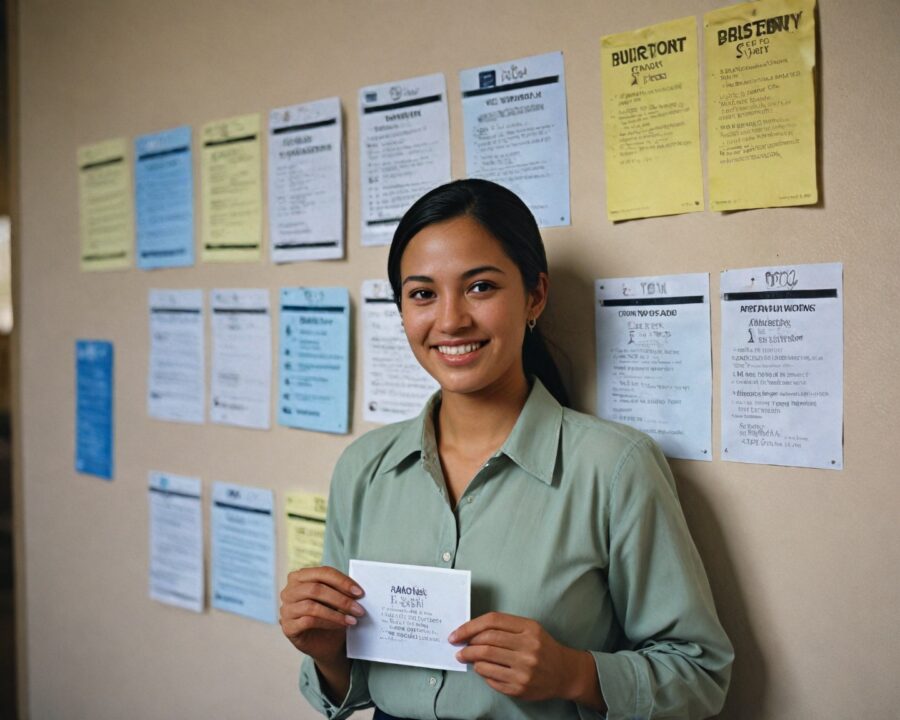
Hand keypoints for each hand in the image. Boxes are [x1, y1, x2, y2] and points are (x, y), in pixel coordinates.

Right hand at [279, 566, 364, 666]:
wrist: (324, 642)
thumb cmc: (330, 614)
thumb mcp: (336, 599)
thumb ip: (341, 590)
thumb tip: (356, 590)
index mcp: (301, 576)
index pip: (323, 572)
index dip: (342, 581)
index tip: (359, 592)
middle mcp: (289, 590)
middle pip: (316, 589)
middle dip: (341, 599)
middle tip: (359, 609)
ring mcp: (286, 609)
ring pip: (312, 606)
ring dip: (336, 614)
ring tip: (352, 620)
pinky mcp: (288, 627)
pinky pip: (308, 622)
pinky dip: (328, 623)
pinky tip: (341, 626)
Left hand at [450, 612, 603, 708]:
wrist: (564, 673)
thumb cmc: (543, 647)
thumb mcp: (530, 629)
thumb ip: (504, 627)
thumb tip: (472, 632)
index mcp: (529, 629)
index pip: (492, 621)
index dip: (469, 626)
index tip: (457, 633)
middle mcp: (528, 649)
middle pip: (486, 642)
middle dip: (467, 645)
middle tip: (459, 647)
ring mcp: (524, 670)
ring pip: (485, 661)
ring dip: (471, 659)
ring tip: (467, 657)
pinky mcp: (519, 688)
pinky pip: (490, 678)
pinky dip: (481, 672)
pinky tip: (482, 668)